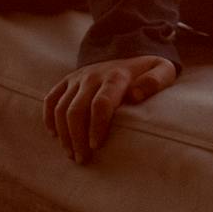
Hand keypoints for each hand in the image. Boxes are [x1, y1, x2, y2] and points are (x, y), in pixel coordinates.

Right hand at [42, 55, 177, 163]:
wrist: (128, 53)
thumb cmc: (147, 71)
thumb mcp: (163, 70)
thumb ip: (156, 81)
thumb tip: (136, 95)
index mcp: (116, 77)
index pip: (101, 104)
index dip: (97, 127)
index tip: (97, 146)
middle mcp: (92, 76)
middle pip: (76, 110)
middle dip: (77, 137)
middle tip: (83, 159)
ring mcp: (77, 78)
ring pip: (61, 108)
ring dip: (64, 134)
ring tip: (72, 154)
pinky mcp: (67, 81)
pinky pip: (50, 99)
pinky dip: (48, 118)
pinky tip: (55, 135)